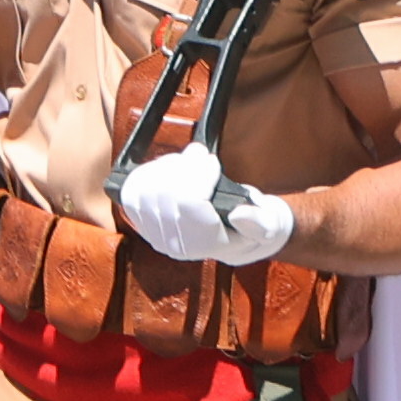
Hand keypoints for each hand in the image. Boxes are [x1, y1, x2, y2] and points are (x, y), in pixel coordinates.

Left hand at [118, 142, 292, 267]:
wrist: (234, 235)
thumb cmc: (253, 227)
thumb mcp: (268, 226)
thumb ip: (258, 222)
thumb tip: (240, 215)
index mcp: (204, 245)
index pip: (188, 203)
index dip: (198, 175)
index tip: (212, 161)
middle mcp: (174, 244)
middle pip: (164, 193)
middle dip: (183, 166)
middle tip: (201, 154)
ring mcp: (154, 233)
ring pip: (144, 190)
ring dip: (165, 167)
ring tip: (188, 162)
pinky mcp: (141, 221)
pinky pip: (131, 192)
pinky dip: (146, 173)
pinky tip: (167, 168)